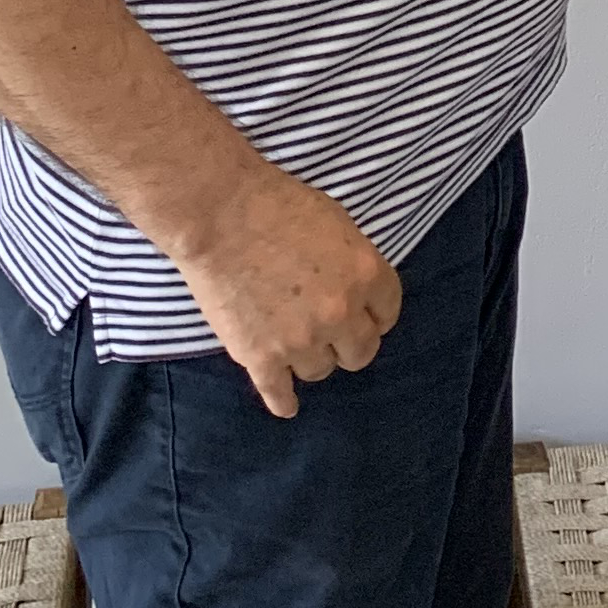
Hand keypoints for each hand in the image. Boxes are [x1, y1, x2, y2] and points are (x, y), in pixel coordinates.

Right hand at [175, 162, 401, 418]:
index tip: (362, 317)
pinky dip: (284, 401)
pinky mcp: (261, 357)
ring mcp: (301, 340)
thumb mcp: (336, 222)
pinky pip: (281, 394)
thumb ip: (353, 263)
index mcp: (365, 274)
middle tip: (333, 336)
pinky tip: (286, 404)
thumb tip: (358, 289)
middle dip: (348, 343)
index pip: (387, 314)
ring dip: (311, 359)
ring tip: (295, 345)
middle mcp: (340, 313)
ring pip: (321, 371)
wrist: (219, 213)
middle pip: (361, 353)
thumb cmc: (276, 203)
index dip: (374, 315)